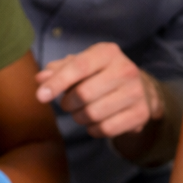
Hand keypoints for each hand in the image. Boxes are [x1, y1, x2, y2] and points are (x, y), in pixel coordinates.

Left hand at [35, 43, 162, 137]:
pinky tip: (96, 121)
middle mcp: (126, 69)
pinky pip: (106, 129)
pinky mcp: (141, 114)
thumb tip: (41, 79)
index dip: (57, 83)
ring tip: (82, 112)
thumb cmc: (99, 74)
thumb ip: (58, 70)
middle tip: (68, 104)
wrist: (138, 88)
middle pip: (83, 94)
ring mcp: (136, 92)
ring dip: (79, 118)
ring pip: (93, 114)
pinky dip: (93, 129)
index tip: (40, 97)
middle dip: (68, 104)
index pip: (79, 67)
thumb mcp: (80, 65)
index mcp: (108, 52)